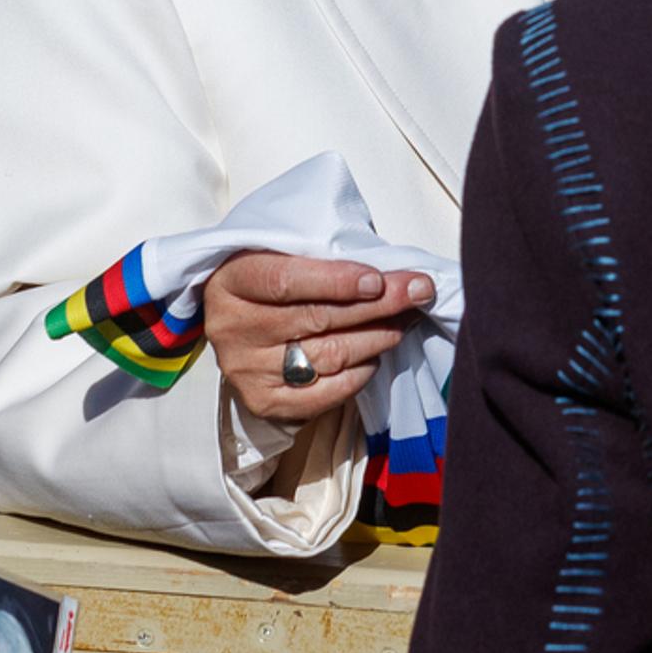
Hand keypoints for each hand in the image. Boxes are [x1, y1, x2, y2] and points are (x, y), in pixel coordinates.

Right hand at [203, 251, 435, 425]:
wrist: (235, 321)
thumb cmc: (270, 276)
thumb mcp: (281, 252)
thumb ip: (322, 255)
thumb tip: (388, 269)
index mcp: (233, 279)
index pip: (285, 281)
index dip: (336, 281)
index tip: (378, 279)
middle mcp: (233, 327)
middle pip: (316, 318)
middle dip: (377, 305)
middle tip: (418, 292)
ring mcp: (246, 369)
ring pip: (328, 355)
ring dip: (377, 337)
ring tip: (404, 320)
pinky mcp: (264, 401)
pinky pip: (324, 393)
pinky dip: (358, 373)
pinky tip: (375, 355)